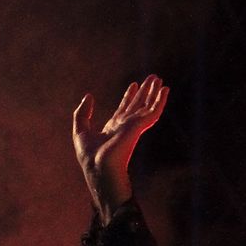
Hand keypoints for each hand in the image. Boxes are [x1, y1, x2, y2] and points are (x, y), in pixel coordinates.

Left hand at [72, 74, 168, 221]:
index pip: (124, 109)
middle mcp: (126, 126)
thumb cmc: (90, 157)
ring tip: (159, 79)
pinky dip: (160, 100)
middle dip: (145, 91)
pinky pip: (153, 111)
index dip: (129, 97)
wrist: (99, 167)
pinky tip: (165, 90)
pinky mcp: (139, 126)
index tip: (134, 85)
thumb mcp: (80, 130)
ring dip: (154, 92)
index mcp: (113, 128)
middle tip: (152, 78)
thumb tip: (89, 96)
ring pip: (147, 105)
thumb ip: (82, 113)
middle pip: (138, 105)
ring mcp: (134, 126)